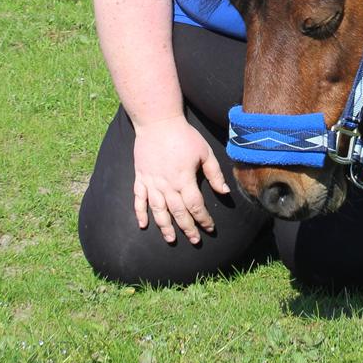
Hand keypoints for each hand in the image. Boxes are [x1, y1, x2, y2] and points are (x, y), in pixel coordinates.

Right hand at [133, 118, 230, 244]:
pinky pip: (138, 199)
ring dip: (165, 227)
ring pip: (158, 210)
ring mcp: (151, 182)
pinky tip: (143, 225)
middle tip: (195, 240)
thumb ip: (214, 174)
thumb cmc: (184, 136)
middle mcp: (167, 185)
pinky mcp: (140, 177)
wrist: (158, 122)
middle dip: (188, 228)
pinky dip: (139, 213)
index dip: (203, 219)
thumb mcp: (204, 152)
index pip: (195, 206)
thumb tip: (224, 192)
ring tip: (171, 239)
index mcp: (184, 179)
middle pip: (178, 213)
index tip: (210, 228)